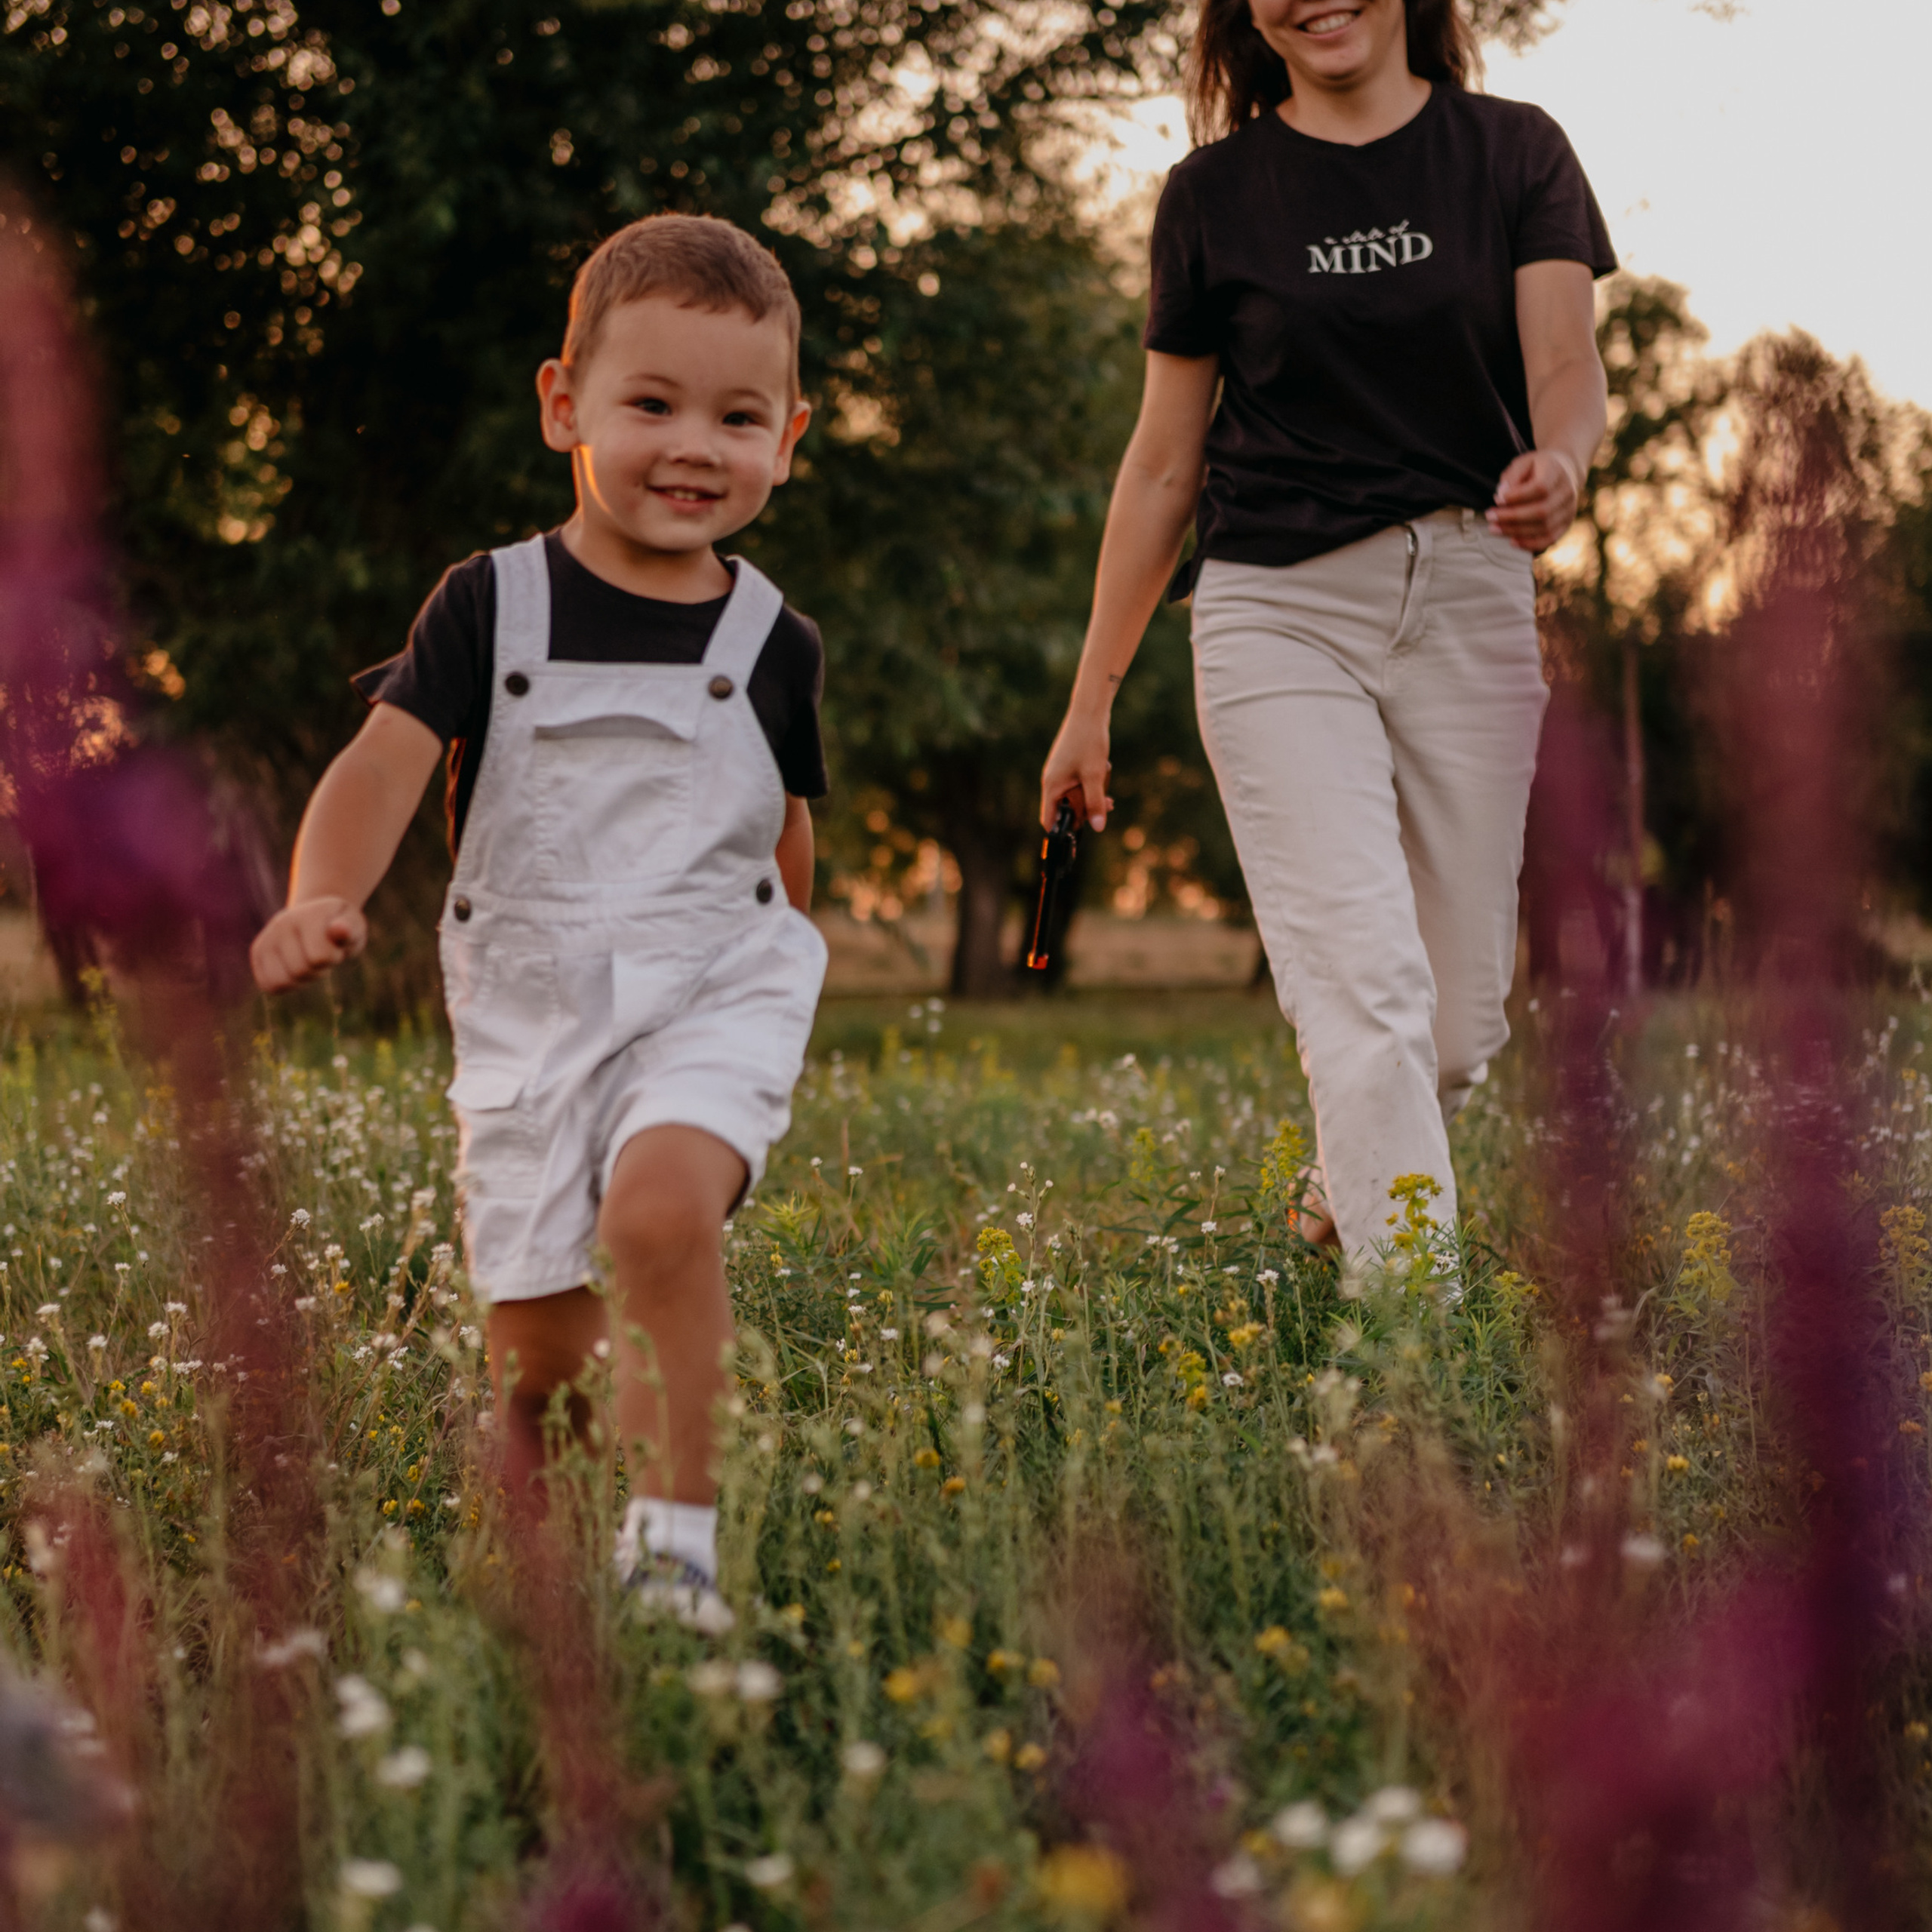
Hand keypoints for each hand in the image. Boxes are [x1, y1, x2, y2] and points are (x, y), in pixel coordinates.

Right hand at [250, 897, 367, 993]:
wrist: (319, 916)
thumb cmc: (342, 926)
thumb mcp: (355, 926)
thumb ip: (350, 929)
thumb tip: (340, 929)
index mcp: (307, 915)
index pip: (320, 957)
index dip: (333, 957)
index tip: (335, 945)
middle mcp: (281, 923)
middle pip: (301, 971)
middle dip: (318, 969)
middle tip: (322, 953)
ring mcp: (266, 937)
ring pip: (282, 982)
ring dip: (302, 979)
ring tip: (309, 960)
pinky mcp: (258, 952)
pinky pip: (269, 985)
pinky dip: (287, 985)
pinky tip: (295, 968)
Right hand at [1040, 705, 1114, 832]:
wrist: (1089, 711)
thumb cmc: (1089, 742)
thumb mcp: (1094, 775)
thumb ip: (1095, 802)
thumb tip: (1097, 828)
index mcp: (1052, 785)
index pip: (1049, 819)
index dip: (1061, 832)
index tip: (1077, 838)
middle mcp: (1052, 780)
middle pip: (1065, 809)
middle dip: (1085, 811)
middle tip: (1107, 806)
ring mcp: (1060, 772)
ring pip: (1074, 795)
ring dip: (1091, 797)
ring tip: (1109, 794)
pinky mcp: (1069, 764)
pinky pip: (1078, 783)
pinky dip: (1091, 784)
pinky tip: (1104, 775)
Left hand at [1488, 448, 1582, 552]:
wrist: (1565, 471)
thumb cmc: (1537, 467)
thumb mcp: (1523, 462)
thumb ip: (1511, 476)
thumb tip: (1501, 497)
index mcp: (1557, 472)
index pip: (1540, 488)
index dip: (1517, 497)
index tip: (1497, 499)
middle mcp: (1567, 492)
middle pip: (1541, 511)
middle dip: (1511, 517)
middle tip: (1489, 517)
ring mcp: (1569, 509)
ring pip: (1544, 527)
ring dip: (1515, 531)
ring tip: (1494, 529)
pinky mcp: (1567, 523)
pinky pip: (1550, 539)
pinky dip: (1530, 544)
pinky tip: (1512, 541)